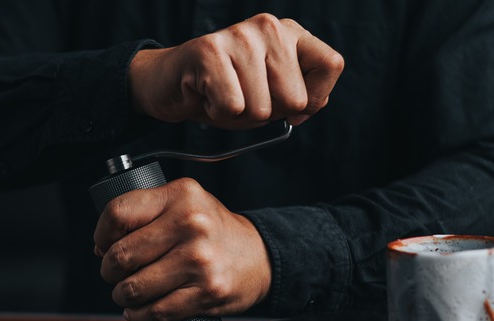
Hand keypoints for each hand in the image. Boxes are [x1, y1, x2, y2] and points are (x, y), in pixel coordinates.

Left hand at [93, 178, 270, 320]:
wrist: (260, 256)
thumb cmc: (212, 231)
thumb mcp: (183, 204)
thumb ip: (146, 213)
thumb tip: (102, 246)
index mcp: (179, 195)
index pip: (118, 213)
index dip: (101, 234)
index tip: (103, 245)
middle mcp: (190, 224)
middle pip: (121, 255)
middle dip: (109, 271)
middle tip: (115, 273)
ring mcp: (200, 260)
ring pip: (134, 287)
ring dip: (122, 295)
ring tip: (128, 292)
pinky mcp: (207, 292)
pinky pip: (156, 312)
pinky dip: (139, 316)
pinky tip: (139, 311)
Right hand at [128, 13, 343, 128]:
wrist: (168, 83)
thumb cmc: (222, 90)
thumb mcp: (270, 94)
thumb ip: (300, 97)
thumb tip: (309, 106)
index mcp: (290, 33)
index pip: (331, 65)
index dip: (314, 99)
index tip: (290, 108)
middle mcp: (269, 27)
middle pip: (296, 98)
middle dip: (269, 113)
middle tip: (243, 99)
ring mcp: (239, 35)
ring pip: (261, 108)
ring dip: (239, 115)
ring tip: (222, 96)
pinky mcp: (209, 50)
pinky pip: (232, 106)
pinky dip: (217, 112)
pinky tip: (207, 95)